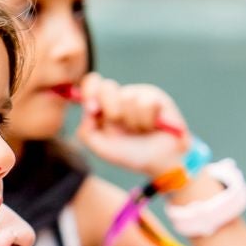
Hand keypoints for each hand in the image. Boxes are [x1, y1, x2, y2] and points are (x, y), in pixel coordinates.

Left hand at [74, 74, 189, 176]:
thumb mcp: (102, 148)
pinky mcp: (156, 96)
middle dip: (112, 111)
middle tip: (121, 127)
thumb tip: (89, 110)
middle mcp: (118, 97)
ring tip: (140, 131)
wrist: (158, 161)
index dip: (90, 91)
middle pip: (107, 87)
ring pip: (128, 98)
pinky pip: (147, 102)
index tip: (92, 109)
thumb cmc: (130, 155)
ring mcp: (137, 94)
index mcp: (102, 106)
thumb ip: (86, 132)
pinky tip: (153, 127)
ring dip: (133, 122)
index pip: (91, 84)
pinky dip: (148, 121)